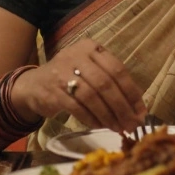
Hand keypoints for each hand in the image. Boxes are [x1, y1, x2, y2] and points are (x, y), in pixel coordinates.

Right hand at [11, 38, 145, 132]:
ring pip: (93, 96)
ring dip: (108, 115)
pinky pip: (78, 107)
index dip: (132, 92)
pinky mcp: (53, 91)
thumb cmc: (70, 79)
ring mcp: (63, 72)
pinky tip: (99, 125)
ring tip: (118, 127)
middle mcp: (77, 55)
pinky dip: (91, 118)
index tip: (141, 111)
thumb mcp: (90, 71)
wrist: (34, 85)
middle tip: (132, 124)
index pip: (117, 69)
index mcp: (91, 47)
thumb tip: (138, 110)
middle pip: (106, 83)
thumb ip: (112, 84)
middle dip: (122, 107)